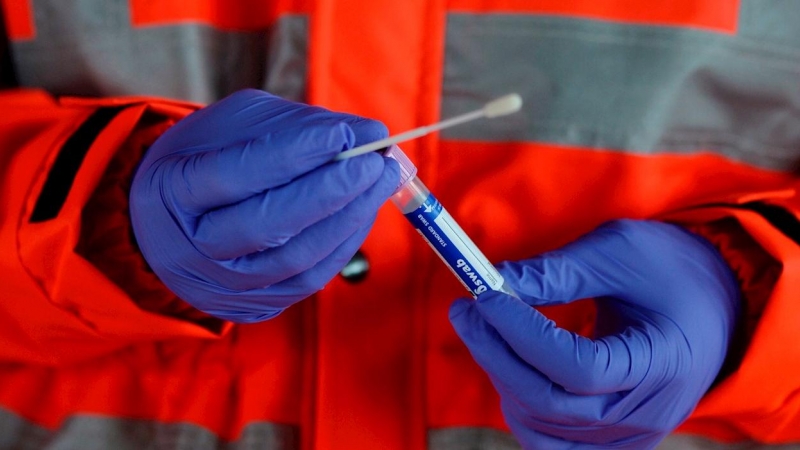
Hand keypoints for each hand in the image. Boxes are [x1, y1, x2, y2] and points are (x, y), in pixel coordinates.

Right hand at [130, 89, 398, 322]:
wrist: (172, 223)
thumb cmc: (210, 159)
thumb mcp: (237, 127)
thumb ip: (298, 127)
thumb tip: (369, 133)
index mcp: (172, 190)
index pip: (233, 174)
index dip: (292, 154)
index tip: (344, 132)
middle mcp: (192, 247)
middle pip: (266, 225)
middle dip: (330, 191)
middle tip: (375, 160)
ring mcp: (223, 284)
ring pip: (295, 259)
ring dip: (349, 217)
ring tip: (382, 179)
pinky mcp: (255, 305)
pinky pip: (310, 278)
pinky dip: (344, 241)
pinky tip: (364, 209)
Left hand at [449, 219, 738, 448]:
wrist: (714, 303)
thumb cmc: (671, 269)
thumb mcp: (620, 251)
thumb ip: (559, 271)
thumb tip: (494, 282)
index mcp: (664, 361)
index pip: (578, 368)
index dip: (522, 334)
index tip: (484, 295)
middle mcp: (647, 412)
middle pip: (551, 405)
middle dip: (496, 354)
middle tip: (465, 309)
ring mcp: (629, 435)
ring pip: (543, 428)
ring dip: (503, 379)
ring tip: (488, 332)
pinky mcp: (611, 439)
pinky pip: (552, 444)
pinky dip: (521, 410)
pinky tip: (508, 369)